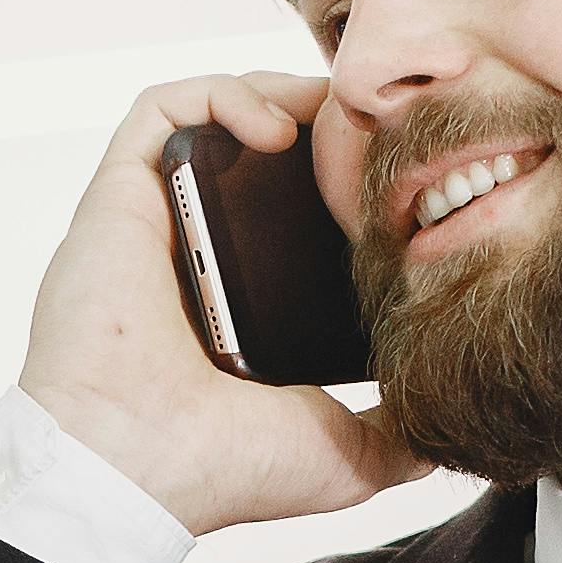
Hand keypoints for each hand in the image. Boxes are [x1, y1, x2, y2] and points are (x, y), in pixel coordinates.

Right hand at [16, 70, 416, 536]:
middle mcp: (192, 261)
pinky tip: (275, 124)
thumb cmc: (222, 467)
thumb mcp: (346, 455)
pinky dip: (219, 95)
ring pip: (208, 122)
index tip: (395, 178)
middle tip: (367, 131)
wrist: (138, 465)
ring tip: (325, 115)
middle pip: (253, 163)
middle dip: (313, 128)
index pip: (289, 225)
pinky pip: (160, 111)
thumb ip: (397, 435)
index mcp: (238, 310)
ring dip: (271, 95)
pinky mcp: (116, 197)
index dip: (339, 187)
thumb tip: (445, 431)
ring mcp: (153, 226)